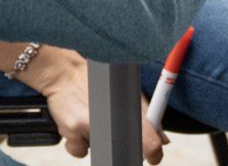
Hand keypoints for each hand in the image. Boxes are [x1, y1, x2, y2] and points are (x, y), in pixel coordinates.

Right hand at [34, 57, 168, 163]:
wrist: (65, 71)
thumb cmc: (99, 82)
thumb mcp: (128, 92)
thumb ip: (146, 117)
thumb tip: (162, 141)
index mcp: (130, 109)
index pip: (151, 142)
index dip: (154, 153)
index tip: (153, 157)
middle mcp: (113, 119)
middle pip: (123, 152)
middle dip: (119, 148)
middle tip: (111, 133)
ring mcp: (92, 126)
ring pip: (99, 151)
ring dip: (95, 140)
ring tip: (89, 118)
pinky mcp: (73, 129)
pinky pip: (79, 150)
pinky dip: (76, 142)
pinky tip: (75, 122)